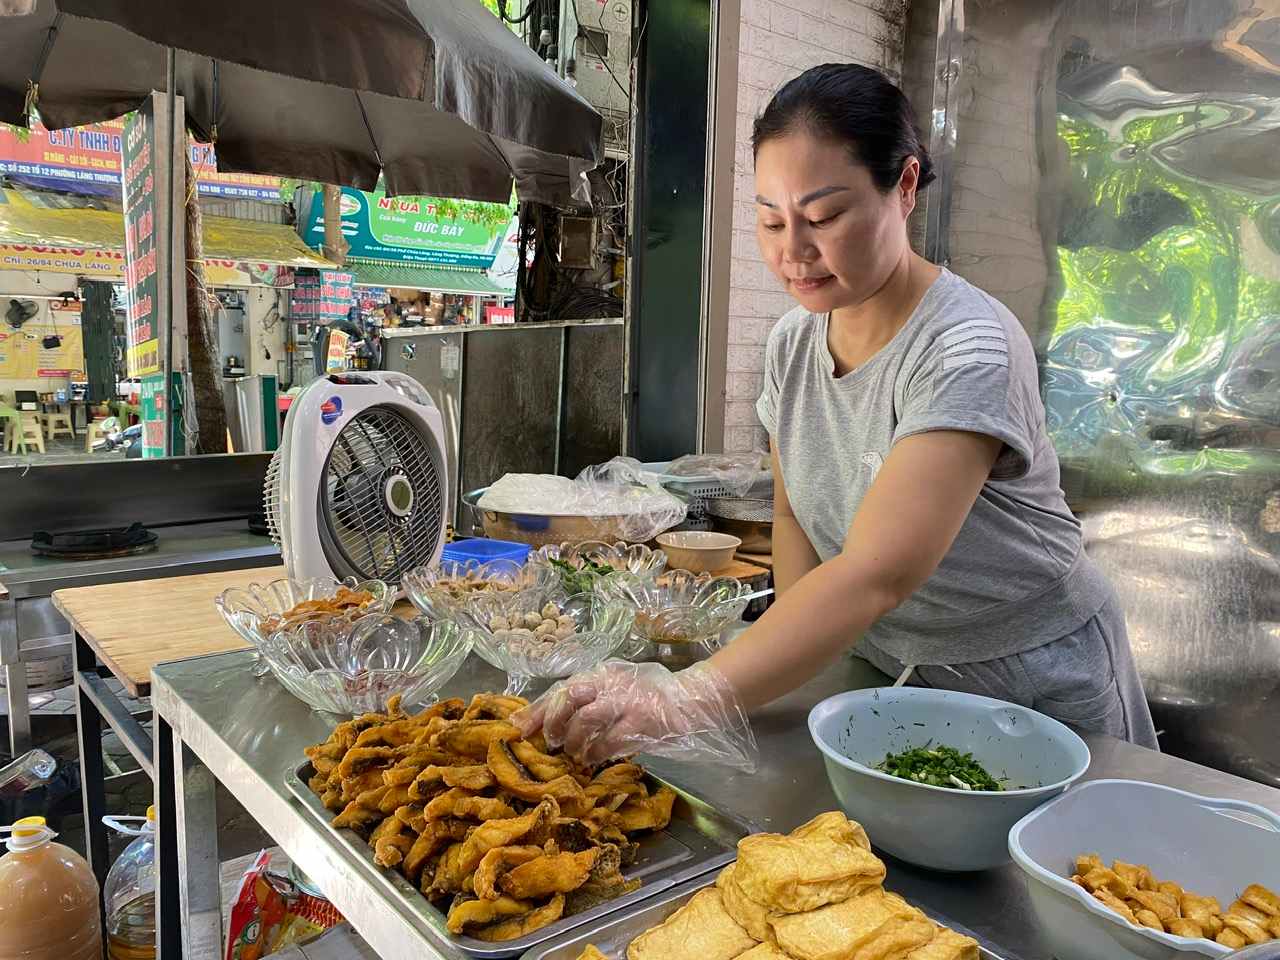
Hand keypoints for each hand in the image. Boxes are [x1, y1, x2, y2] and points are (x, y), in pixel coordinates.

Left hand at [512, 659, 756, 770]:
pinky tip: (596, 758)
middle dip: (553, 722)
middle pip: (569, 697)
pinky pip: (609, 741)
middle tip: (552, 742)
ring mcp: (626, 702)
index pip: (561, 688)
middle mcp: (611, 683)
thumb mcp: (617, 685)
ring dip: (575, 742)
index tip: (517, 728)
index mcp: (602, 673)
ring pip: (586, 720)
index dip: (537, 709)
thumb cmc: (650, 693)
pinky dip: (597, 753)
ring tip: (576, 753)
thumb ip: (590, 695)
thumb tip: (547, 718)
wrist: (691, 699)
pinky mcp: (641, 723)